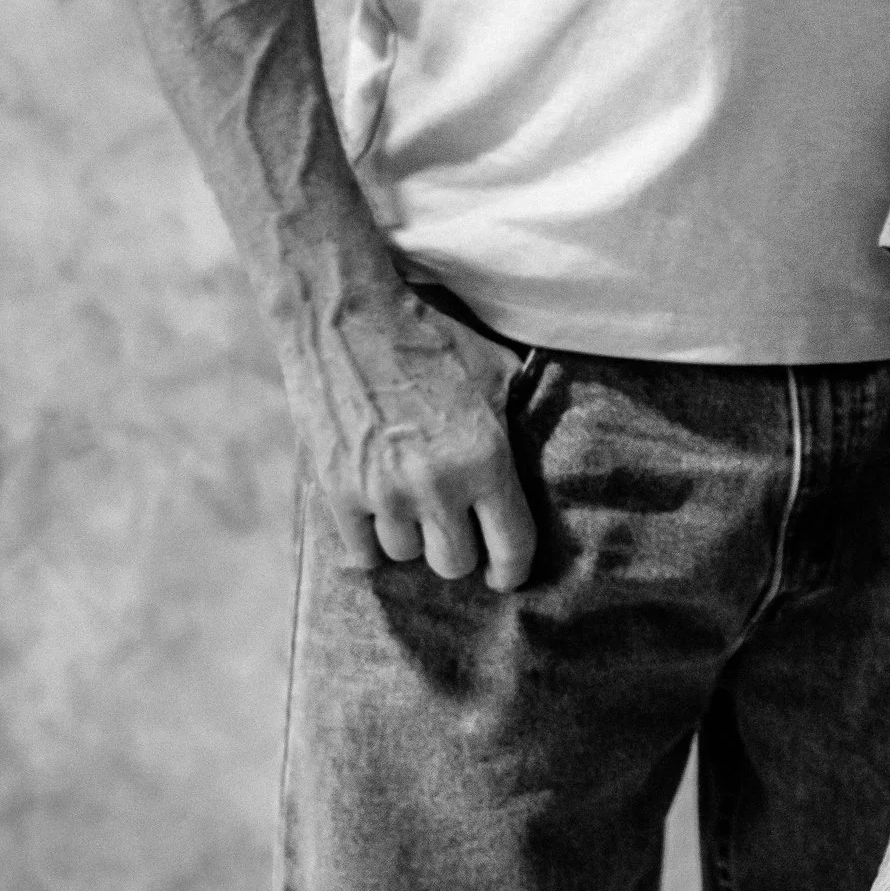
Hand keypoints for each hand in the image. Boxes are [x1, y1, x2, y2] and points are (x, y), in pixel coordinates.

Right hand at [284, 287, 538, 591]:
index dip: (512, 571)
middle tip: (454, 532)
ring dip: (412, 538)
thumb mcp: (496, 371)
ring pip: (406, 557)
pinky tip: (378, 514)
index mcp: (487, 459)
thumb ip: (523, 419)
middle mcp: (438, 485)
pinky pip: (362, 552)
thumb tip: (552, 447)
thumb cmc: (429, 338)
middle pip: (454, 564)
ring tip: (411, 506)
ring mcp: (384, 493)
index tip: (504, 575)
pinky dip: (371, 540)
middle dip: (459, 552)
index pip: (512, 548)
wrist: (345, 315)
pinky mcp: (338, 492)